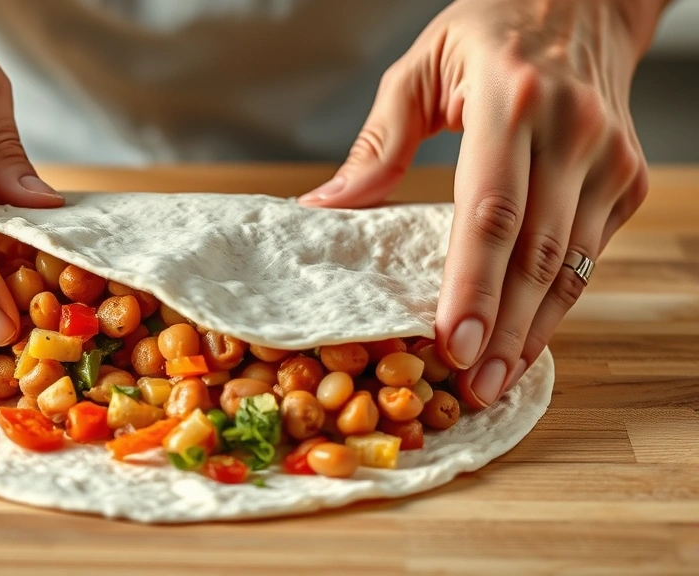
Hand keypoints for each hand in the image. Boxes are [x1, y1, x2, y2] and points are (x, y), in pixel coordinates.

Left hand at [300, 0, 667, 406]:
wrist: (584, 0)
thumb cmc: (490, 33)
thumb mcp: (418, 70)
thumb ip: (376, 146)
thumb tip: (324, 208)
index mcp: (509, 101)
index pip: (490, 212)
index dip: (473, 286)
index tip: (453, 343)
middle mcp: (570, 132)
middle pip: (535, 252)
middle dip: (504, 328)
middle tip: (472, 386)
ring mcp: (607, 158)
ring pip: (571, 264)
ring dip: (534, 330)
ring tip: (496, 380)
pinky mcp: (625, 178)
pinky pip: (589, 254)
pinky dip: (558, 303)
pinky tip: (528, 337)